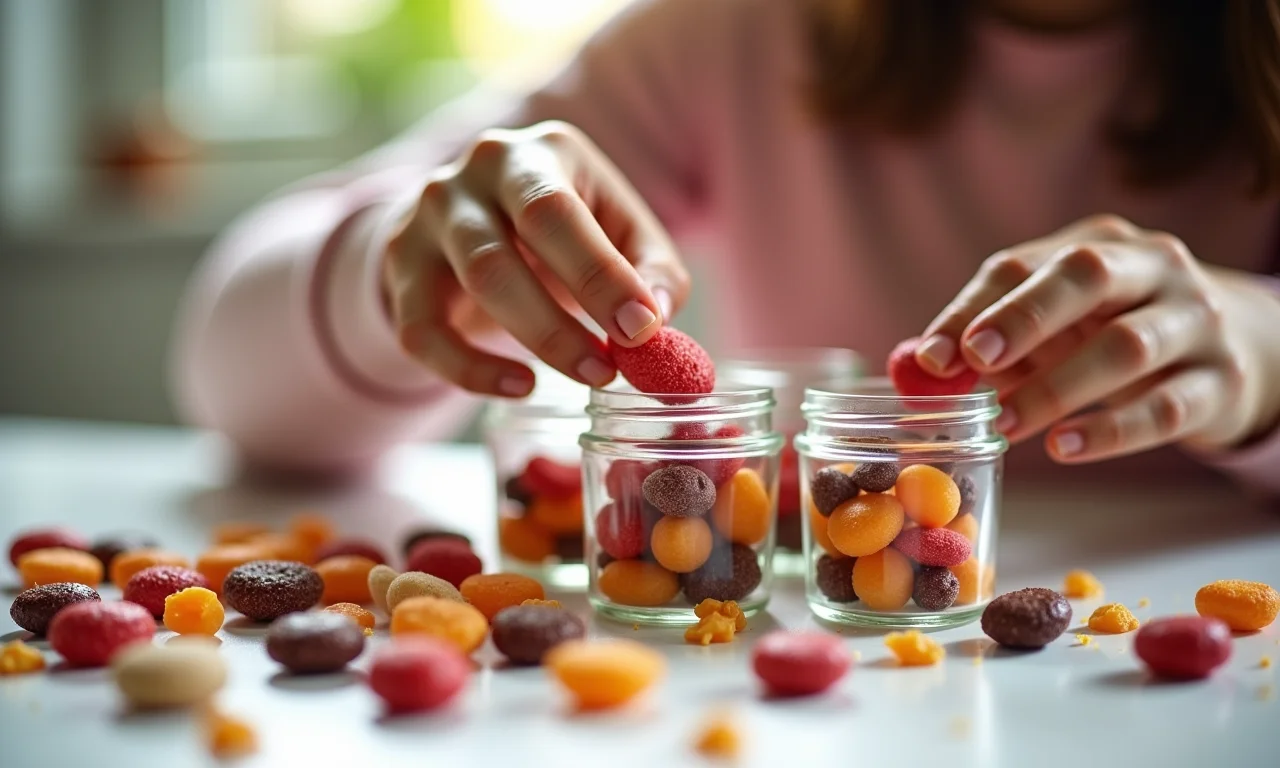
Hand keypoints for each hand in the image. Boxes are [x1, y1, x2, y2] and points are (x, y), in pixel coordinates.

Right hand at [381, 121, 688, 396]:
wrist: (475, 219)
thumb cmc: (566, 231)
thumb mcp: (619, 232)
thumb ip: (651, 271)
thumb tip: (654, 321)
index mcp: (541, 152)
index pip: (560, 211)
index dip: (600, 275)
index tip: (639, 330)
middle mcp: (478, 171)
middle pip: (509, 243)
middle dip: (563, 315)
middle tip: (609, 368)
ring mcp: (431, 214)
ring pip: (477, 281)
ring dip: (536, 338)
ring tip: (586, 376)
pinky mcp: (400, 265)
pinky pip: (423, 330)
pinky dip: (469, 369)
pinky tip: (519, 386)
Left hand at [916, 215, 1256, 461]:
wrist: (1233, 353)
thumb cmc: (1115, 333)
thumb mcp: (1057, 325)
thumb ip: (989, 340)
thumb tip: (915, 365)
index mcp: (1099, 245)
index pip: (1023, 266)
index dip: (972, 309)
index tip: (933, 358)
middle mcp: (1154, 269)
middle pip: (1087, 276)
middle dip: (1025, 317)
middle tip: (977, 359)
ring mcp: (1196, 322)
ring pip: (1127, 347)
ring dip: (1057, 388)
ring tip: (1006, 424)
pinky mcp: (1220, 383)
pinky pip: (1165, 407)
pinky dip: (1111, 430)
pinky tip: (1064, 447)